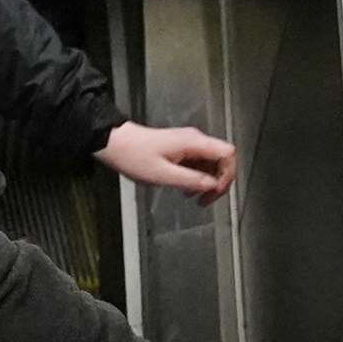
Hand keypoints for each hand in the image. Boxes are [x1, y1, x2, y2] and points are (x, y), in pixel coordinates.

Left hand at [94, 121, 236, 204]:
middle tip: (205, 201)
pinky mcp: (179, 148)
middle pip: (221, 159)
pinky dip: (195, 177)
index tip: (214, 192)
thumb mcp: (162, 174)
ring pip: (209, 163)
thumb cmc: (134, 157)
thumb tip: (212, 186)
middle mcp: (194, 140)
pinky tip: (183, 188)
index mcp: (194, 142)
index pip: (227, 153)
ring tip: (192, 197)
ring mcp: (187, 144)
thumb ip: (190, 180)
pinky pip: (196, 163)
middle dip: (217, 181)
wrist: (115, 143)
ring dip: (205, 181)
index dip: (227, 174)